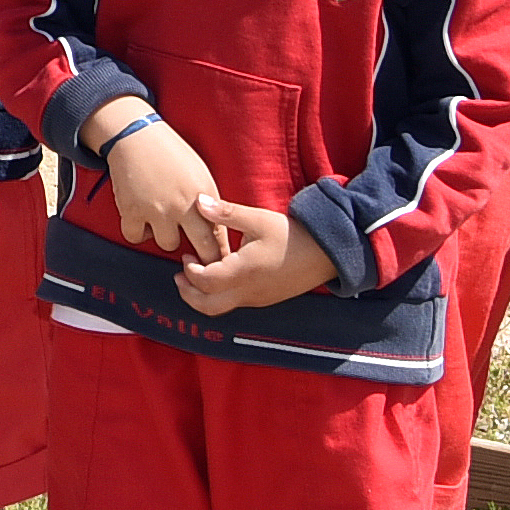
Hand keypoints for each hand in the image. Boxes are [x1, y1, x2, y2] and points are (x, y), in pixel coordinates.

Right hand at [95, 105, 223, 257]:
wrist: (136, 136)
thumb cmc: (171, 153)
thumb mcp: (200, 175)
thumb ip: (208, 204)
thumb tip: (215, 231)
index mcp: (204, 196)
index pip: (220, 236)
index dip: (221, 253)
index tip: (219, 261)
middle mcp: (183, 206)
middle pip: (202, 248)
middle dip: (204, 260)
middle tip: (199, 262)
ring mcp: (156, 210)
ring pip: (168, 245)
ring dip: (167, 238)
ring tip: (164, 225)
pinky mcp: (131, 210)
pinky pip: (136, 237)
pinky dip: (139, 233)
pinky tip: (142, 222)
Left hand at [174, 195, 337, 315]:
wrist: (328, 252)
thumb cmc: (294, 235)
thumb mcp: (258, 219)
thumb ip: (225, 213)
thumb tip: (198, 202)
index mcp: (244, 272)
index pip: (205, 282)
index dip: (190, 271)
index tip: (188, 256)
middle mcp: (248, 291)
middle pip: (207, 306)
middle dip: (188, 294)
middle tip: (181, 276)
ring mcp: (258, 298)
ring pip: (221, 308)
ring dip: (203, 295)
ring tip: (199, 274)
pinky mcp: (265, 298)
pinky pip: (235, 303)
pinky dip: (220, 295)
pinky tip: (222, 275)